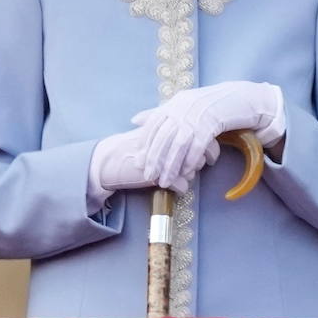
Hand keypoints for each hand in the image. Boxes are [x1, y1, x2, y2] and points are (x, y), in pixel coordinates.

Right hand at [87, 127, 206, 205]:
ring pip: (192, 170)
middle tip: (192, 167)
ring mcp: (166, 159)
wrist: (110, 160)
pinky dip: (180, 188)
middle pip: (201, 153)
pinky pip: (182, 185)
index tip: (206, 154)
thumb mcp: (155, 136)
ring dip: (189, 175)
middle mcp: (171, 142)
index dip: (206, 146)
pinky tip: (175, 186)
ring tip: (180, 175)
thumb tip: (195, 139)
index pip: (201, 135)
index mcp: (171, 129)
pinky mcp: (160, 176)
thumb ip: (172, 134)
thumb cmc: (135, 148)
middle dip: (199, 162)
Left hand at [131, 81, 284, 189]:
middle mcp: (183, 107)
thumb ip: (160, 113)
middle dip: (155, 159)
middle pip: (164, 137)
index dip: (145, 145)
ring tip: (165, 180)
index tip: (139, 162)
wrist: (241, 98)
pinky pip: (198, 144)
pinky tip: (187, 171)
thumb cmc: (211, 105)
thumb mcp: (184, 105)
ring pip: (179, 144)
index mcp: (175, 103)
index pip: (153, 125)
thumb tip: (134, 119)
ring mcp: (198, 114)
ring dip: (171, 165)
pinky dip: (191, 159)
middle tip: (149, 176)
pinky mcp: (213, 121)